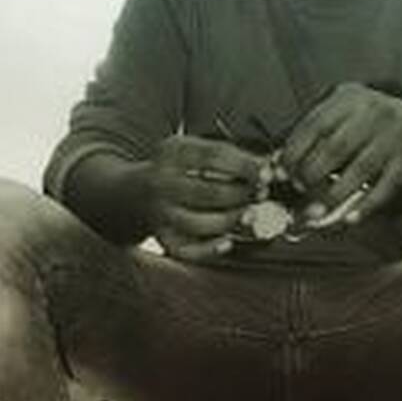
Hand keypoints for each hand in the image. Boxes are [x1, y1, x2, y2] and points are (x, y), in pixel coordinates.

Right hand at [144, 135, 267, 262]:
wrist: (133, 193)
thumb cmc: (179, 169)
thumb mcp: (196, 150)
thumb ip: (231, 156)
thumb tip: (268, 166)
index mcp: (172, 152)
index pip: (213, 156)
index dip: (245, 166)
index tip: (267, 173)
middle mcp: (161, 181)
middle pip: (207, 191)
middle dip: (241, 194)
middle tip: (262, 194)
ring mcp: (159, 212)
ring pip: (198, 223)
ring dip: (231, 221)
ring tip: (251, 215)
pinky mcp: (161, 238)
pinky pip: (187, 250)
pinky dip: (210, 249)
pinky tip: (229, 242)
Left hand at [280, 83, 401, 225]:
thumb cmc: (375, 123)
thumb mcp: (348, 111)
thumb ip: (318, 130)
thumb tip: (279, 162)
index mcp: (351, 97)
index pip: (315, 124)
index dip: (295, 150)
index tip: (282, 171)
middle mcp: (374, 113)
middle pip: (336, 147)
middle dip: (311, 173)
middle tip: (297, 191)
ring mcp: (394, 136)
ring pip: (359, 170)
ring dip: (333, 195)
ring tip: (314, 212)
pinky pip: (385, 187)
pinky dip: (365, 205)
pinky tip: (349, 218)